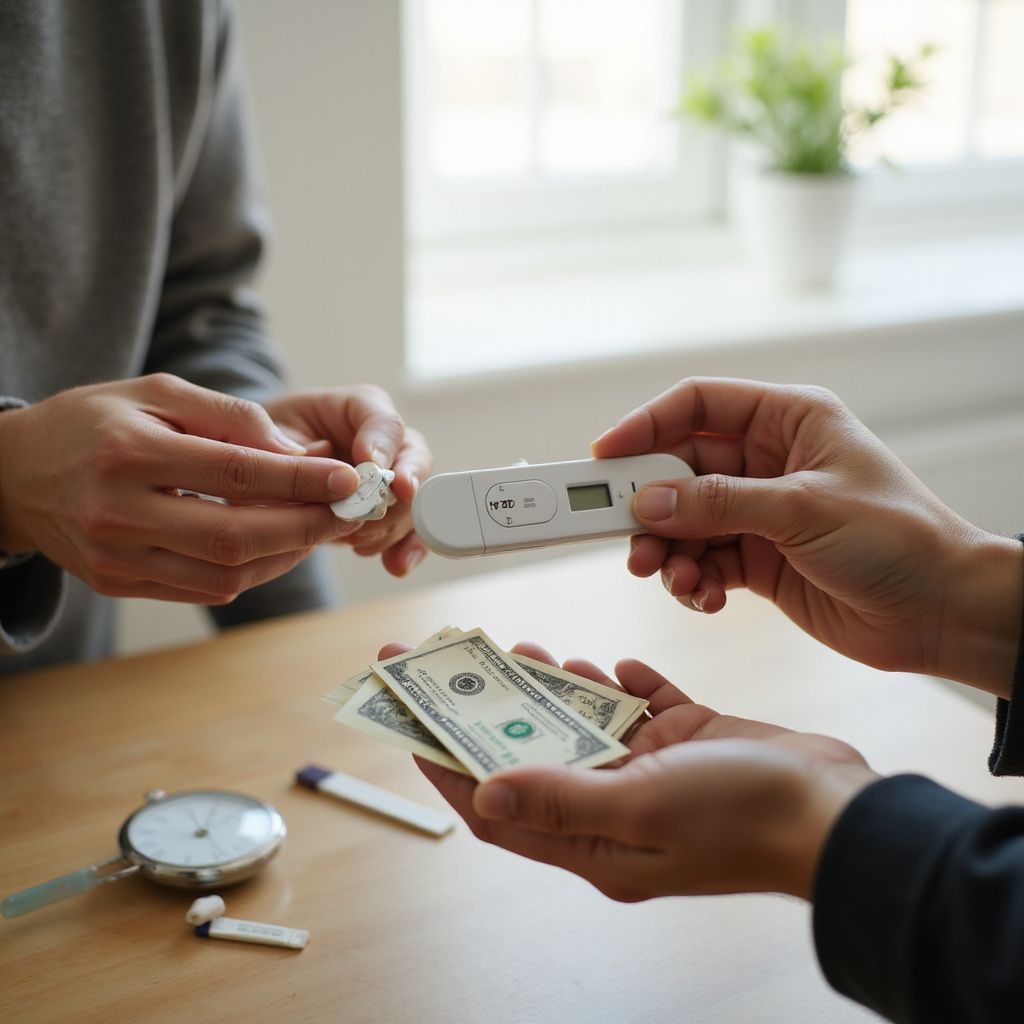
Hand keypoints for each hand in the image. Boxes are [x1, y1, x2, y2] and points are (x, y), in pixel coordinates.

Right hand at [0, 374, 363, 602]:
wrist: (14, 472)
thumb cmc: (95, 422)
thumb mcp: (158, 395)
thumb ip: (231, 418)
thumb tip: (301, 458)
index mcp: (129, 452)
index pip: (236, 474)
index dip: (301, 481)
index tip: (350, 479)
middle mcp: (117, 512)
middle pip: (236, 536)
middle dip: (305, 527)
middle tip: (347, 512)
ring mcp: (114, 556)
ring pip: (226, 574)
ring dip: (285, 556)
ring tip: (316, 528)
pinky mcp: (117, 583)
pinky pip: (203, 589)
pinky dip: (251, 572)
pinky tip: (275, 547)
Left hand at [265, 386, 431, 576]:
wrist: (265, 469)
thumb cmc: (266, 441)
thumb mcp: (264, 434)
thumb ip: (284, 445)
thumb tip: (312, 460)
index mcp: (360, 409)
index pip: (384, 422)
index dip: (383, 446)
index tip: (372, 468)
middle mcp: (387, 441)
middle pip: (415, 461)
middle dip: (398, 491)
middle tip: (373, 509)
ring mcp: (394, 478)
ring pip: (413, 500)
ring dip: (388, 525)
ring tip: (352, 540)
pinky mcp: (391, 512)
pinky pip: (413, 531)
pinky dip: (407, 549)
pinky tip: (395, 565)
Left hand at [392, 641, 874, 901]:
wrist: (842, 810)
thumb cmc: (746, 819)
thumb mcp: (643, 809)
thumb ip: (562, 799)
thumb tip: (484, 797)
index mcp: (597, 841)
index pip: (499, 808)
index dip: (448, 765)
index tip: (411, 722)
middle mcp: (619, 808)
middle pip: (538, 754)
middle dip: (497, 710)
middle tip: (462, 662)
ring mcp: (656, 774)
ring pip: (588, 724)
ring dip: (557, 688)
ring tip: (528, 651)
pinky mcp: (691, 743)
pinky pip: (644, 706)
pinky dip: (626, 684)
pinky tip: (618, 665)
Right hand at [593, 378, 1022, 695]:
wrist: (942, 613)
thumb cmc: (899, 539)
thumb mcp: (803, 509)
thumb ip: (719, 504)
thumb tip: (649, 503)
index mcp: (787, 420)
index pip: (698, 405)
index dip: (646, 424)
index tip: (606, 454)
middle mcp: (767, 462)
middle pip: (679, 469)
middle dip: (649, 504)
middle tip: (622, 534)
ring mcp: (759, 512)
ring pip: (683, 521)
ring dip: (668, 550)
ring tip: (670, 576)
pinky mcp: (757, 558)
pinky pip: (703, 562)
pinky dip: (693, 581)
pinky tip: (706, 596)